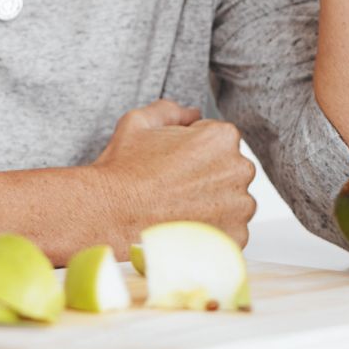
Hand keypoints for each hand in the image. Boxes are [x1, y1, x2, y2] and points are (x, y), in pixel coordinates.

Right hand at [86, 98, 256, 247]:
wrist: (109, 216)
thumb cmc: (123, 173)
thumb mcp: (139, 123)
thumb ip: (171, 110)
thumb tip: (190, 113)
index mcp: (222, 138)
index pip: (218, 140)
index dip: (193, 150)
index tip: (174, 163)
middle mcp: (238, 170)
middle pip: (229, 170)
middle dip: (207, 176)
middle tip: (173, 186)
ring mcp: (240, 207)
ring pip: (231, 202)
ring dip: (212, 205)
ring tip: (177, 208)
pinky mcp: (235, 237)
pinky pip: (229, 231)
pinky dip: (210, 231)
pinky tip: (183, 226)